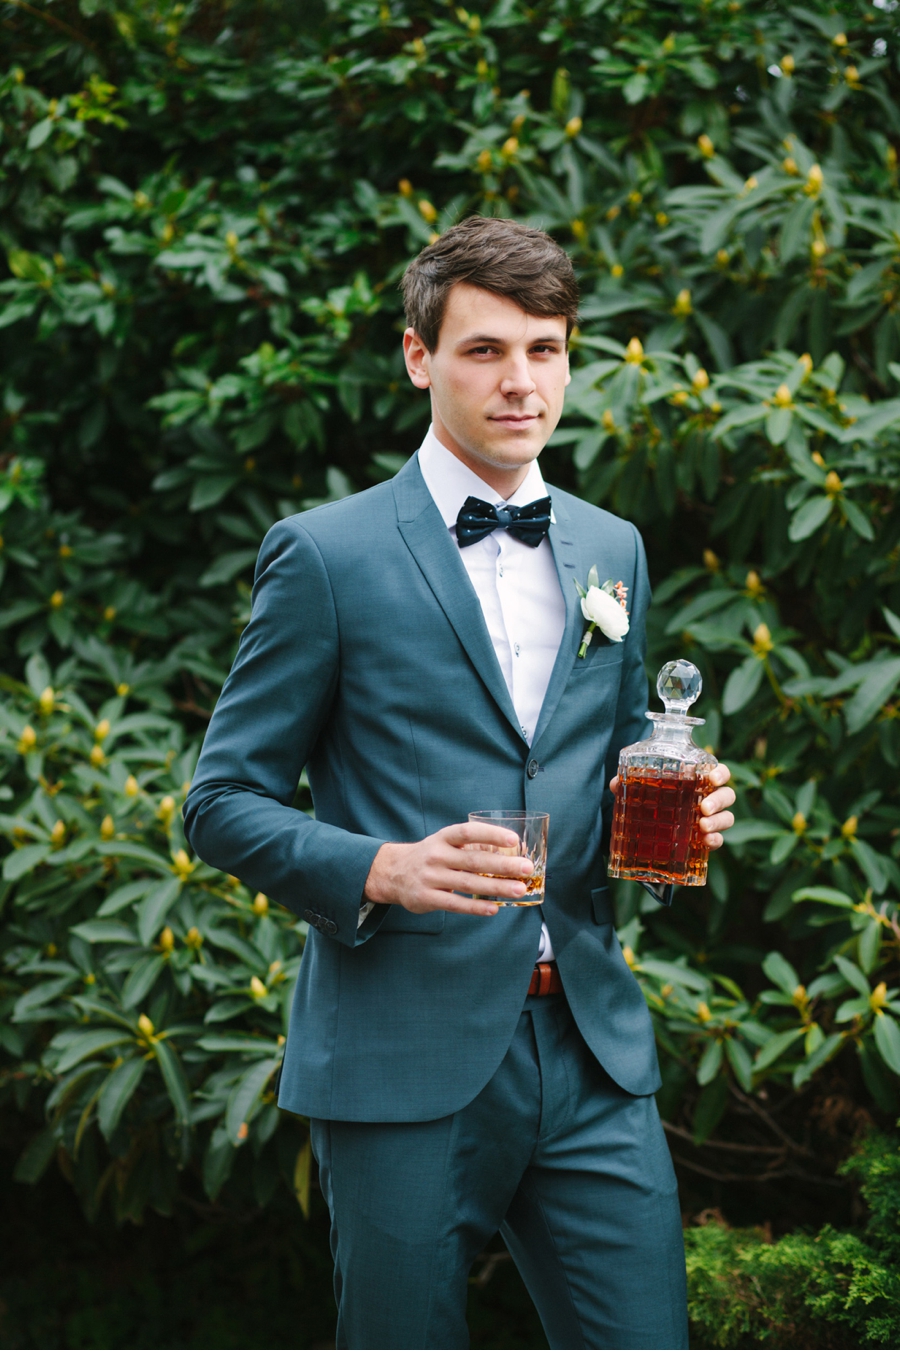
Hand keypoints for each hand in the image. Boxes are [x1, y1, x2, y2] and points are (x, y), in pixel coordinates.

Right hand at [363, 822, 532, 916]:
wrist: (393, 873)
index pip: (468, 832)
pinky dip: (475, 907)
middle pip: (473, 860)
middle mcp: (436, 855)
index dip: (491, 834)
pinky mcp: (426, 897)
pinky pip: (455, 904)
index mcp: (443, 838)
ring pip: (468, 883)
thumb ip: (472, 847)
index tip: (514, 840)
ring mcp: (431, 877)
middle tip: (526, 868)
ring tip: (519, 889)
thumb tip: (512, 852)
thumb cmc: (431, 856)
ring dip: (496, 887)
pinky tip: (494, 908)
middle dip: (502, 865)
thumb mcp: (445, 844)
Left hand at [608, 763, 735, 850]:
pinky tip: (707, 841)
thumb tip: (616, 783)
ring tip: (703, 826)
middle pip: (727, 795)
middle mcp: (708, 798)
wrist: (649, 830)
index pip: (718, 772)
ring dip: (719, 821)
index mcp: (697, 781)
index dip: (720, 773)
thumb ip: (628, 784)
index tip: (712, 778)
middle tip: (704, 808)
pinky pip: (718, 840)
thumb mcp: (639, 791)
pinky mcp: (705, 839)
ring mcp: (709, 820)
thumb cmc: (652, 800)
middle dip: (719, 800)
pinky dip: (716, 840)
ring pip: (728, 817)